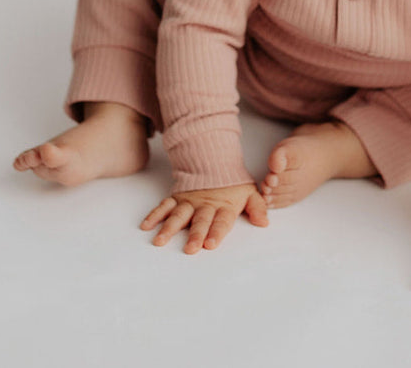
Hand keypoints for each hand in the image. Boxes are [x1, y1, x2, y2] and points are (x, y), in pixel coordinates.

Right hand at [140, 184, 268, 253]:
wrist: (214, 161)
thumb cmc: (233, 184)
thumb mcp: (250, 193)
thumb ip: (258, 208)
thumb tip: (264, 222)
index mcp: (224, 206)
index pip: (221, 221)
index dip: (216, 232)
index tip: (211, 245)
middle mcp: (205, 205)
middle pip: (199, 221)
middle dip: (195, 235)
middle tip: (190, 249)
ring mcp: (189, 201)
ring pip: (178, 215)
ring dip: (168, 228)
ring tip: (159, 241)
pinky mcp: (176, 198)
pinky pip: (164, 206)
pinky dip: (154, 215)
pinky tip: (146, 226)